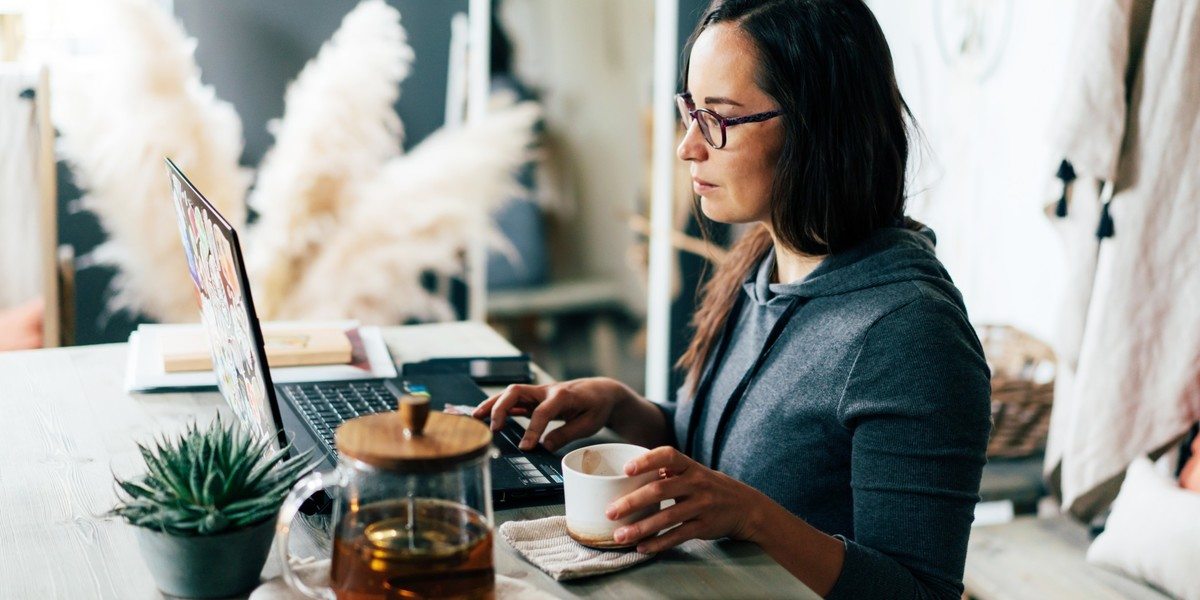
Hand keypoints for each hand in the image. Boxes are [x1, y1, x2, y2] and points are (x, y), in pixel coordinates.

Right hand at [471, 377, 630, 451]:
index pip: (542, 412)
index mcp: (563, 396)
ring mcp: (540, 392)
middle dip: (501, 408)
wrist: (602, 391)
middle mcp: (548, 390)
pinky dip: (499, 406)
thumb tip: (544, 446)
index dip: (532, 430)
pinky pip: (514, 400)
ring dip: (493, 404)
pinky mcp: (535, 397)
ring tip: (475, 417)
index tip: (525, 448)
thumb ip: (566, 434)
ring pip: (511, 393)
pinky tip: (485, 416)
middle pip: (517, 392)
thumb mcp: (588, 424)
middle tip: (492, 428)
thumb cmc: (596, 406)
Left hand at [605, 446, 769, 553]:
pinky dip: (659, 543)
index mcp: (690, 466)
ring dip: (641, 528)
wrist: (745, 507)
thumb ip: (667, 471)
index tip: (626, 469)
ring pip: (667, 517)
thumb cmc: (708, 486)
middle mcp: (697, 483)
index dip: (647, 460)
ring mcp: (702, 505)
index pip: (668, 456)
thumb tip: (628, 472)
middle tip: (610, 512)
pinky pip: (678, 536)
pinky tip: (642, 547)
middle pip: (661, 489)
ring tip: (619, 536)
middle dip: (633, 502)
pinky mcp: (704, 526)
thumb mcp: (693, 472)